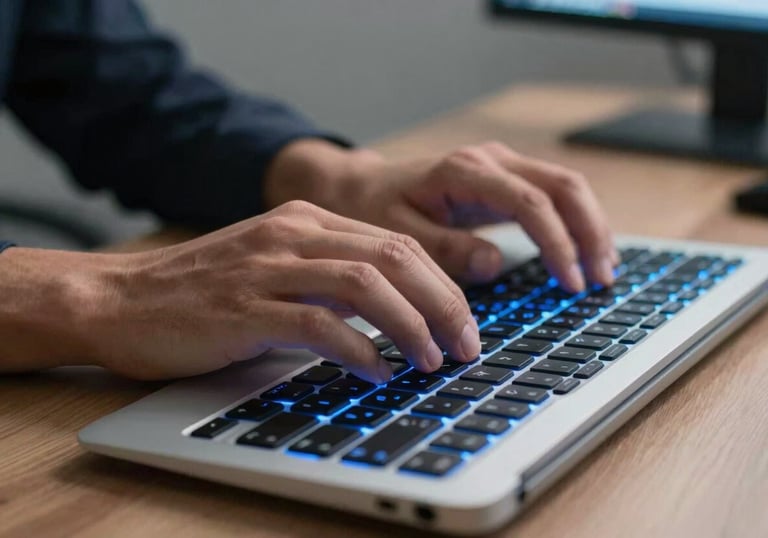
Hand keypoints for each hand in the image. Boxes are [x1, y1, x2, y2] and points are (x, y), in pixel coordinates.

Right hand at [0, 201, 480, 381]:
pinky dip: (358, 350)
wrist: (118, 299)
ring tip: (432, 362)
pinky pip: (318, 324)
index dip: (442, 285)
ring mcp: (266, 268)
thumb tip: (393, 312)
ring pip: (365, 285)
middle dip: (443, 305)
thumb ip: (328, 277)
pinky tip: (377, 372)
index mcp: (306, 221)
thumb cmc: (200, 292)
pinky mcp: (242, 309)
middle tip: (466, 346)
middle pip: (394, 258)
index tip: (464, 323)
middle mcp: (291, 235)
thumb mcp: (274, 265)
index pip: (397, 243)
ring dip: (411, 326)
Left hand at [266, 140, 617, 290]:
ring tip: (603, 269)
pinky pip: (551, 194)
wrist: (358, 188)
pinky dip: (573, 221)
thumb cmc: (374, 211)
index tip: (571, 284)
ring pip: (565, 186)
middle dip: (589, 232)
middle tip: (600, 279)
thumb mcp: (399, 236)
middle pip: (562, 186)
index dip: (557, 244)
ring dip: (590, 225)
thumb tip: (496, 263)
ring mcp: (499, 165)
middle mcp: (489, 160)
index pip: (531, 204)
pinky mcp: (502, 179)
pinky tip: (584, 251)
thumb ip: (446, 250)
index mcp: (464, 172)